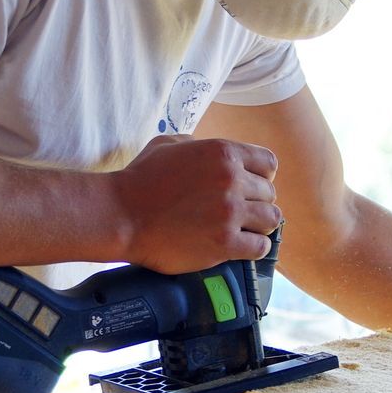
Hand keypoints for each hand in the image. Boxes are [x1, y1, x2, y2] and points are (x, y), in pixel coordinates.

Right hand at [112, 134, 281, 272]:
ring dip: (259, 226)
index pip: (268, 164)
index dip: (261, 177)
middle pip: (269, 194)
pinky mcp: (224, 243)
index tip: (251, 188)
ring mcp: (230, 212)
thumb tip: (208, 151)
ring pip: (270, 219)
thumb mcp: (169, 145)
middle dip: (256, 203)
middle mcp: (231, 180)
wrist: (121, 215)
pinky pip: (260, 247)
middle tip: (240, 213)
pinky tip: (244, 246)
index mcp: (223, 152)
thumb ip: (197, 144)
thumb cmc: (139, 180)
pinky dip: (255, 247)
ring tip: (246, 230)